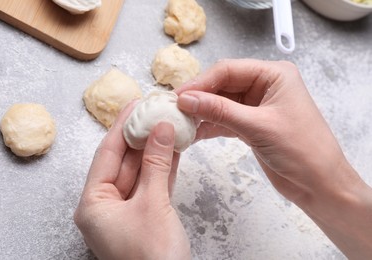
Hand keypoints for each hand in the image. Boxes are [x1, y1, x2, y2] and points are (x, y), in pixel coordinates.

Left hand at [74, 102, 190, 259]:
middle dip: (141, 135)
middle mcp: (106, 206)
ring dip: (156, 149)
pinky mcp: (146, 216)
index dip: (122, 126)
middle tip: (156, 109)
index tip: (135, 103)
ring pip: (141, 171)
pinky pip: (153, 184)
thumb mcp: (154, 204)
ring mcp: (127, 211)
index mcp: (93, 204)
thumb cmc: (153, 258)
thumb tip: (161, 128)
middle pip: (123, 161)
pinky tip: (175, 148)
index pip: (106, 154)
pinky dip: (164, 167)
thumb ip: (156, 164)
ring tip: (168, 123)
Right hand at [175, 59, 371, 257]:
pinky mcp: (250, 125)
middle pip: (222, 85)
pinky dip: (209, 126)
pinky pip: (224, 120)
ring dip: (201, 112)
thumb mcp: (258, 126)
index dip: (201, 82)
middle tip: (175, 109)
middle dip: (199, 97)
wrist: (319, 184)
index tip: (179, 96)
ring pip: (220, 103)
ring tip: (180, 122)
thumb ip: (220, 110)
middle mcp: (264, 86)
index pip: (228, 70)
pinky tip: (193, 133)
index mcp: (274, 75)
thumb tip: (187, 99)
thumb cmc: (302, 150)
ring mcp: (256, 106)